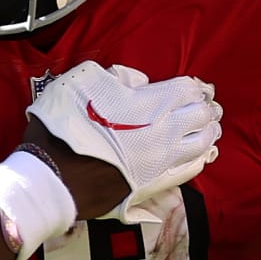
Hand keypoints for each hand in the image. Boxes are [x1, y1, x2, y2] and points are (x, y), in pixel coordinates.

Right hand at [26, 61, 221, 220]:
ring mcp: (161, 159)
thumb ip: (116, 77)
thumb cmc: (63, 128)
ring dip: (207, 132)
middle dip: (205, 107)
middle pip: (202, 115)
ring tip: (206, 127)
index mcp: (150, 103)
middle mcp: (163, 131)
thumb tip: (138, 82)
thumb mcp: (81, 83)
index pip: (189, 89)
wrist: (53, 176)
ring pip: (202, 143)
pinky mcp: (155, 182)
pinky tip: (198, 155)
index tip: (194, 86)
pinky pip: (190, 170)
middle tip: (204, 105)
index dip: (195, 86)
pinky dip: (199, 159)